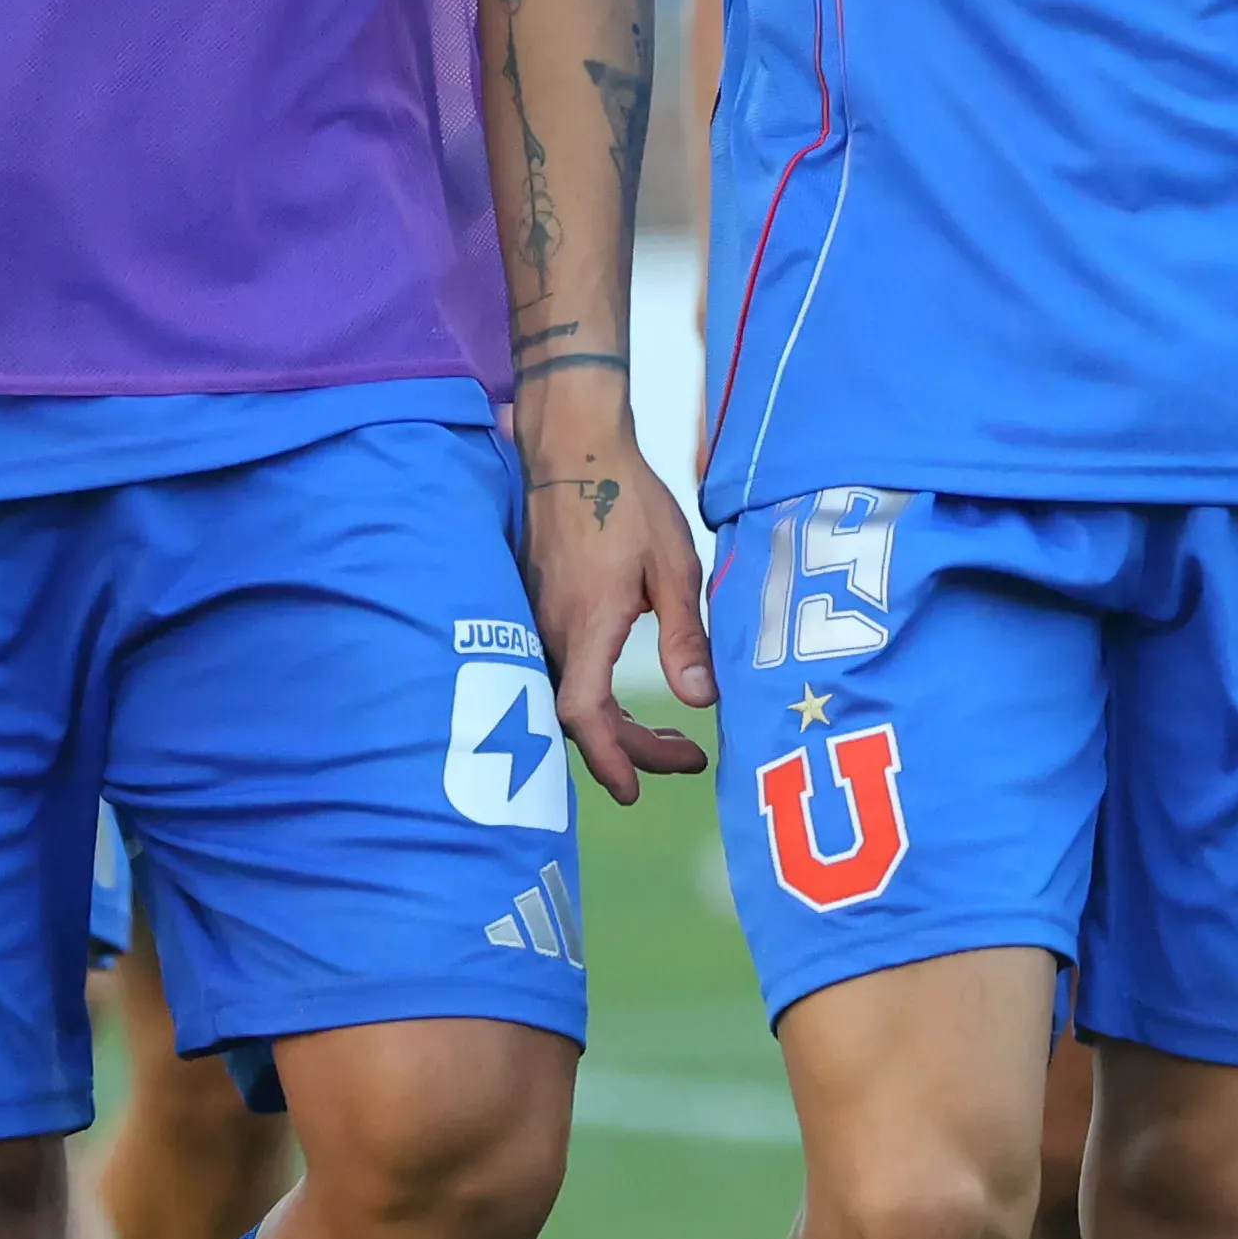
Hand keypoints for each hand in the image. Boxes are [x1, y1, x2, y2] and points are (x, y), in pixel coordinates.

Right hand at [518, 386, 711, 802]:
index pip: (584, 716)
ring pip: (568, 696)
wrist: (573, 446)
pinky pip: (559, 670)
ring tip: (670, 734)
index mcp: (587, 624)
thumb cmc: (627, 499)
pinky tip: (624, 694)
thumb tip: (701, 700)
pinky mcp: (536, 605)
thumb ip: (685, 635)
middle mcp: (552, 630)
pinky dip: (594, 698)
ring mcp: (537, 618)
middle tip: (689, 757)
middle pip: (580, 718)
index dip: (607, 760)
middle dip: (634, 749)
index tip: (635, 791)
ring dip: (615, 724)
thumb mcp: (674, 566)